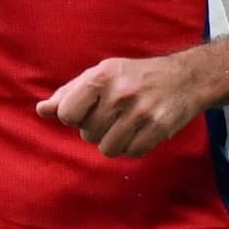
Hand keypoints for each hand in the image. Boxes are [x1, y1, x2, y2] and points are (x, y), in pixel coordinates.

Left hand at [37, 51, 210, 158]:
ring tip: (126, 124)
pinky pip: (130, 153)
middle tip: (115, 113)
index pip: (67, 113)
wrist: (185, 77)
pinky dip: (133, 146)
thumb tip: (42, 110)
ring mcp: (140, 113)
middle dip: (97, 127)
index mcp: (102, 76)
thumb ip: (69, 93)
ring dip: (113, 140)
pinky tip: (141, 130)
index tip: (87, 109)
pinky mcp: (158, 129)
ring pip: (107, 148)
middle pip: (87, 134)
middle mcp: (120, 94)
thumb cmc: (135, 76)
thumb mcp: (101, 74)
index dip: (74, 116)